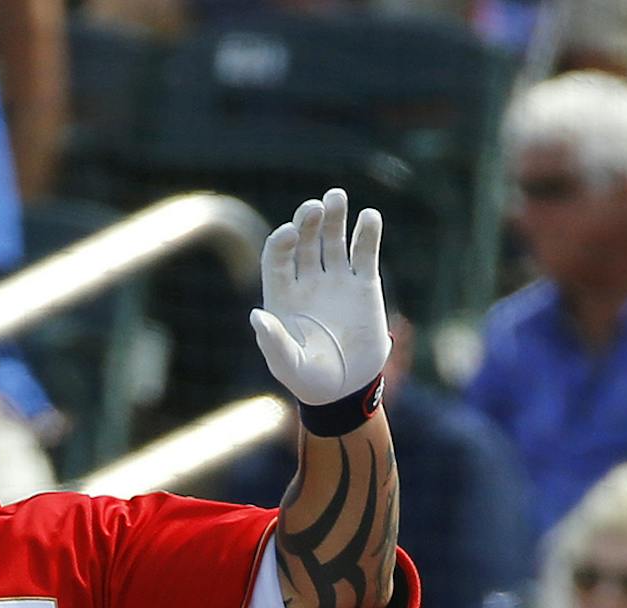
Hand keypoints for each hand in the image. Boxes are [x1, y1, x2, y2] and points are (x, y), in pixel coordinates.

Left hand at [249, 189, 390, 406]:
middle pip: (305, 239)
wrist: (346, 390)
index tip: (291, 233)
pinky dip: (367, 233)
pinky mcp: (364, 284)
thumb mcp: (287, 365)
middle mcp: (307, 280)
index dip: (282, 242)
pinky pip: (365, 252)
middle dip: (308, 221)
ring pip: (334, 239)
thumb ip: (273, 341)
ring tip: (337, 197)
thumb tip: (256, 315)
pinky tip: (369, 217)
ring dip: (335, 216)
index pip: (277, 256)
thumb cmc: (309, 380)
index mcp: (283, 294)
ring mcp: (336, 280)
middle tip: (317, 207)